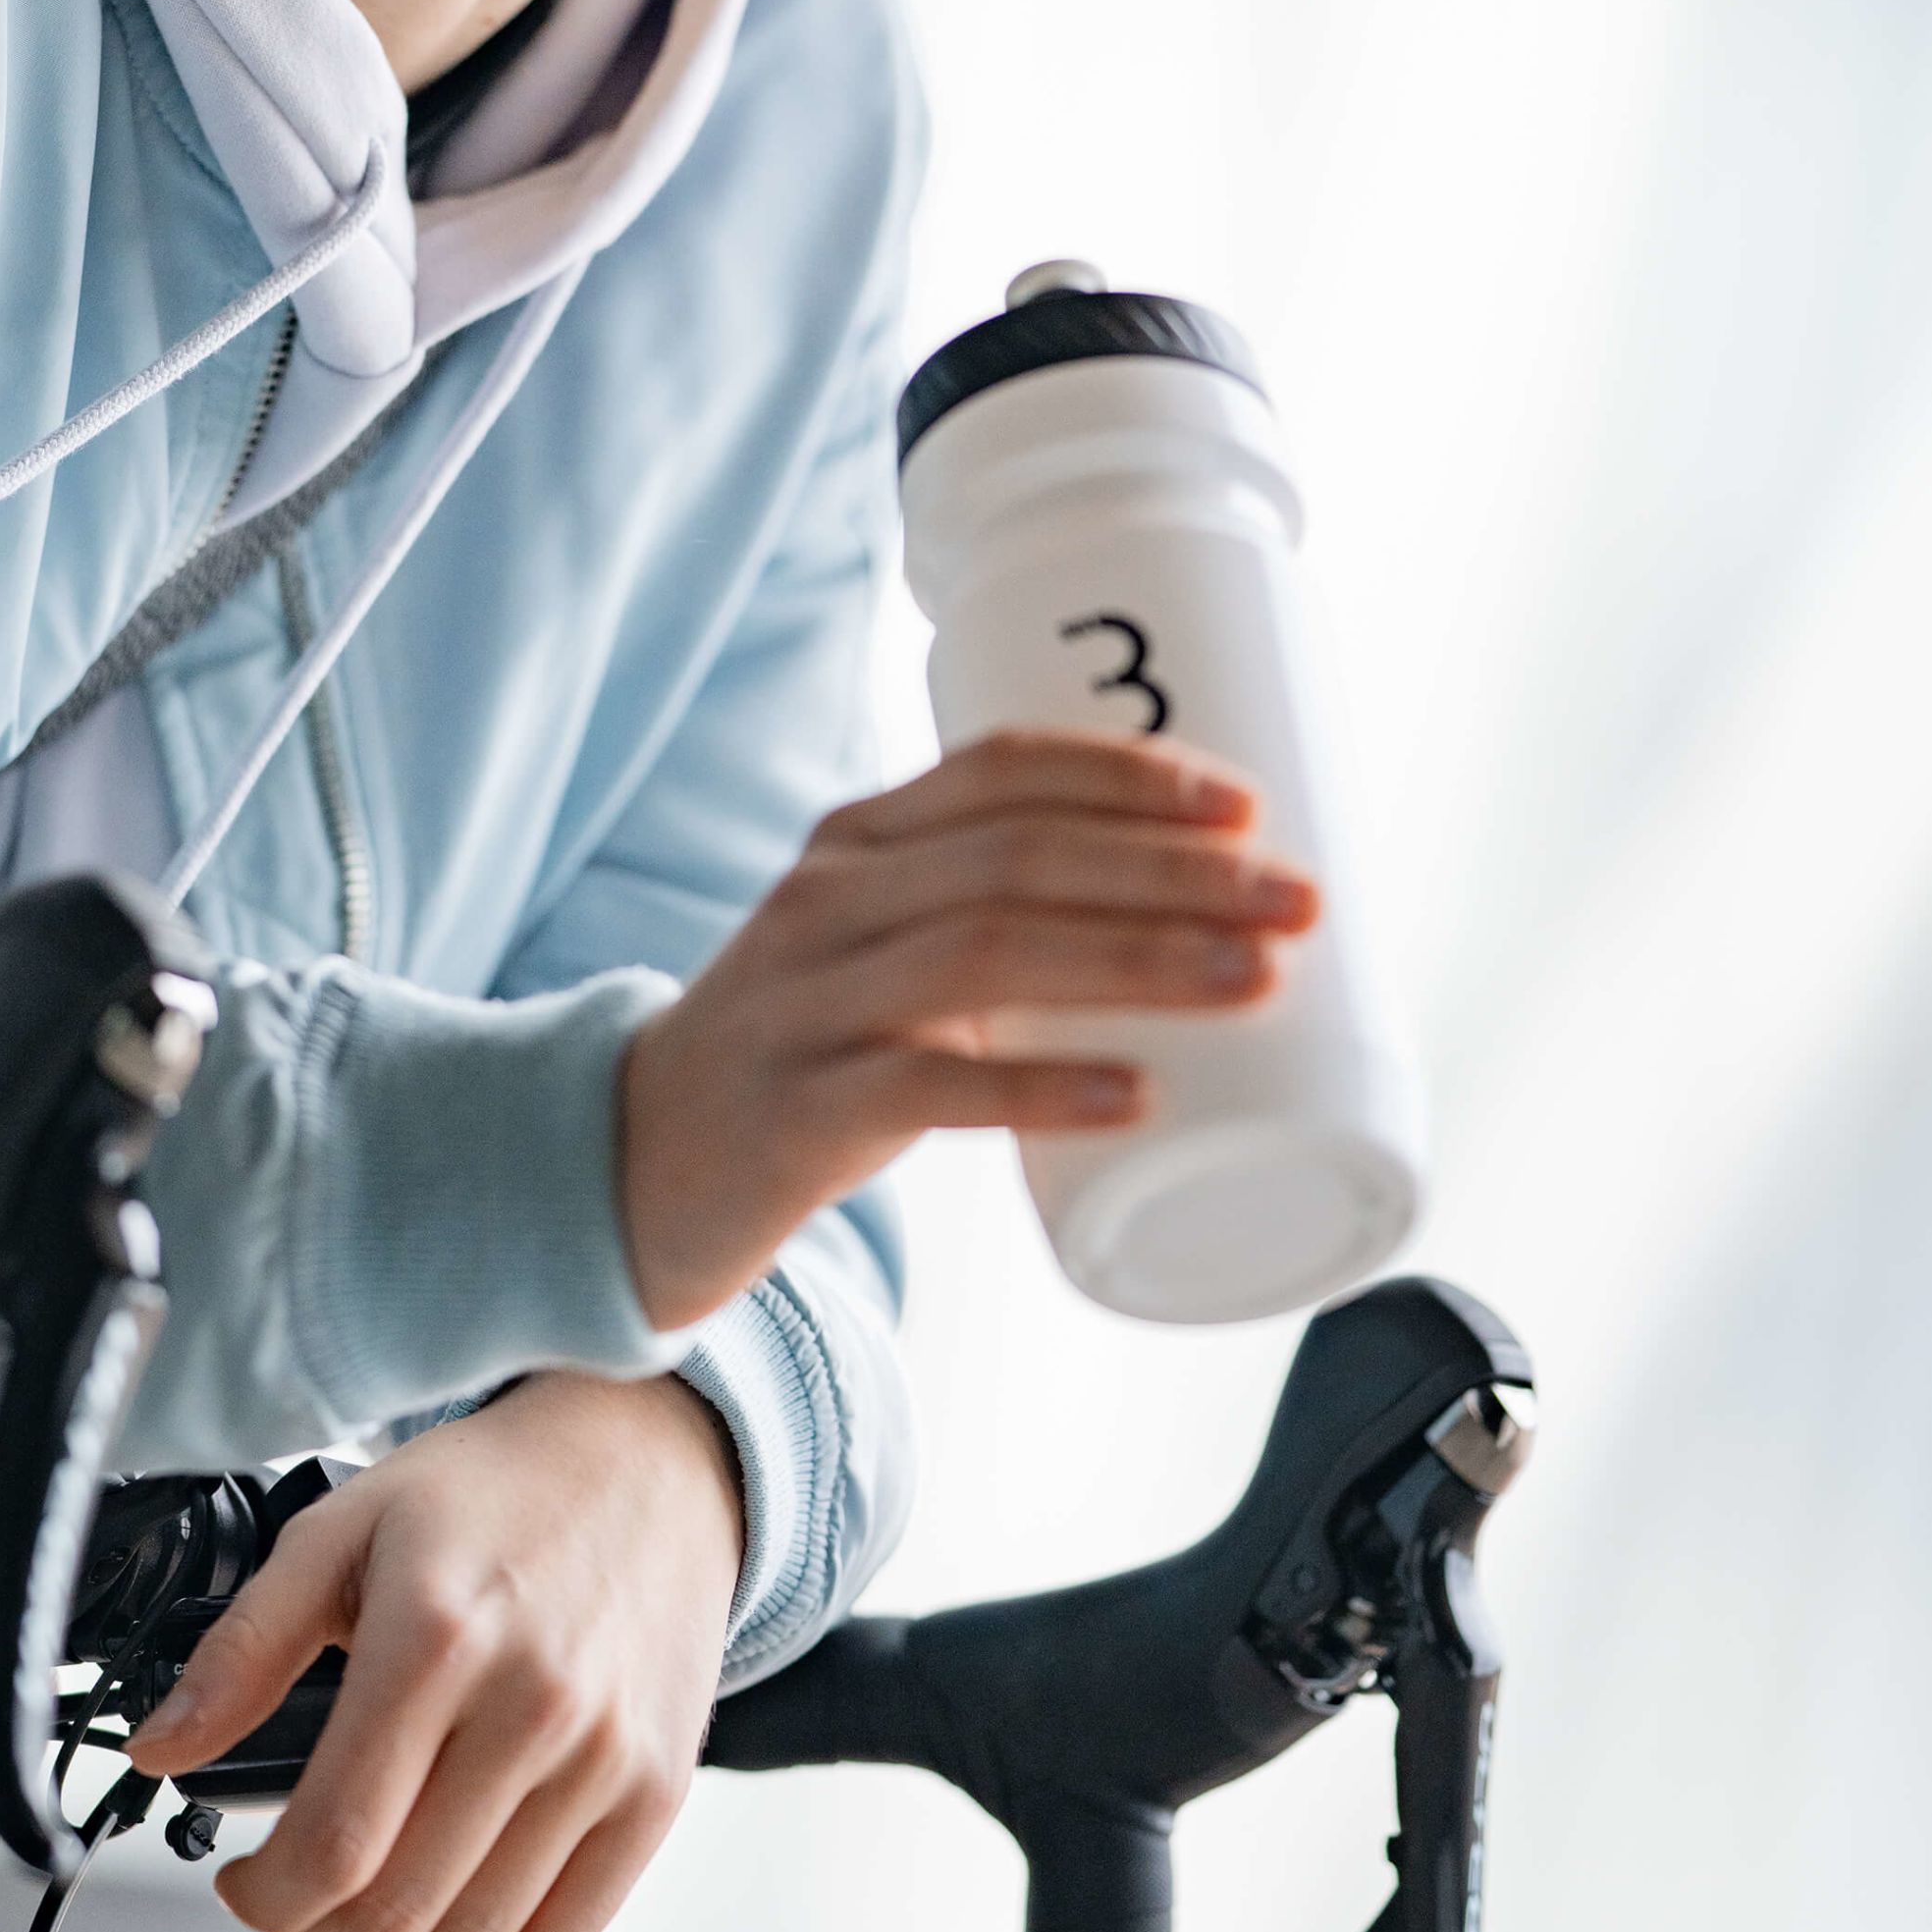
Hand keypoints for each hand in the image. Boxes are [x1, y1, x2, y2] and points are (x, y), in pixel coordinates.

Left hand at [126, 1370, 742, 1931]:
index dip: (265, 1898)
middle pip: (398, 1910)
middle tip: (294, 1895)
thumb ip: (243, 1647)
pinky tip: (450, 1905)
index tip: (245, 1885)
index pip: (334, 1840)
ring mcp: (605, 1754)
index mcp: (437, 1632)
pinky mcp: (656, 1790)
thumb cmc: (489, 1493)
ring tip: (364, 1902)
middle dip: (314, 1931)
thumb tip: (159, 1749)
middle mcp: (533, 1700)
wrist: (642, 1463)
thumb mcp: (341, 1529)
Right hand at [617, 728, 1316, 1331]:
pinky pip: (930, 1089)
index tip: (1245, 802)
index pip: (1001, 770)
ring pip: (989, 955)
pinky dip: (1042, 1086)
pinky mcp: (799, 1111)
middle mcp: (830, 900)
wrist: (634, 1160)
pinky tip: (1134, 1094)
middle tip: (1297, 899)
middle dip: (1171, 868)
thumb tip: (1195, 921)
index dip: (1128, 774)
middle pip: (1018, 856)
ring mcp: (807, 1002)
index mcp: (858, 841)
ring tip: (1254, 978)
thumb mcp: (876, 951)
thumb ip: (993, 920)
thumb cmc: (805, 1050)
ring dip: (1138, 958)